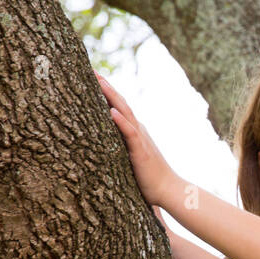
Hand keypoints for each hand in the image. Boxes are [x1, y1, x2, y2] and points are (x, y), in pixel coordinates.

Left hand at [95, 72, 175, 207]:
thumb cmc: (149, 178)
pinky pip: (130, 133)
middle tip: (91, 69)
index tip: (92, 76)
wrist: (168, 190)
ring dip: (112, 96)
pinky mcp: (141, 151)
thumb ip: (122, 146)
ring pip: (125, 112)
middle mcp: (138, 129)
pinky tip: (111, 111)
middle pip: (121, 103)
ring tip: (99, 81)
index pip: (118, 106)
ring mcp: (140, 139)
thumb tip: (106, 141)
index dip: (106, 91)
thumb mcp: (132, 158)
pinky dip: (121, 121)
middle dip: (106, 86)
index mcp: (135, 130)